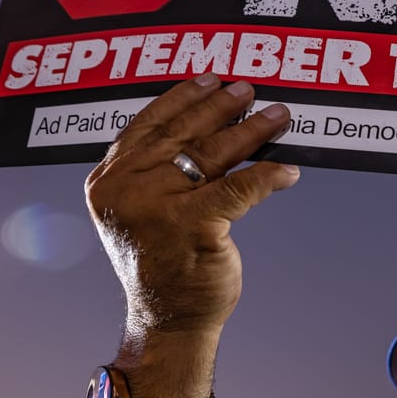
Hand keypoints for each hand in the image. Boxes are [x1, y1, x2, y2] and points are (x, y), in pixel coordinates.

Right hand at [85, 74, 298, 336]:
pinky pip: (240, 187)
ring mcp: (157, 205)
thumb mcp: (143, 208)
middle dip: (222, 107)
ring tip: (278, 115)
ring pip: (214, 154)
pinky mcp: (193, 224)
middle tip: (250, 90)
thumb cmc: (162, 261)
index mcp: (108, 179)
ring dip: (252, 130)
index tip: (211, 79)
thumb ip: (157, 169)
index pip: (148, 124)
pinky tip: (288, 170)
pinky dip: (268, 176)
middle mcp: (126, 187)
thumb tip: (209, 125)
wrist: (167, 318)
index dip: (183, 98)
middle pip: (184, 133)